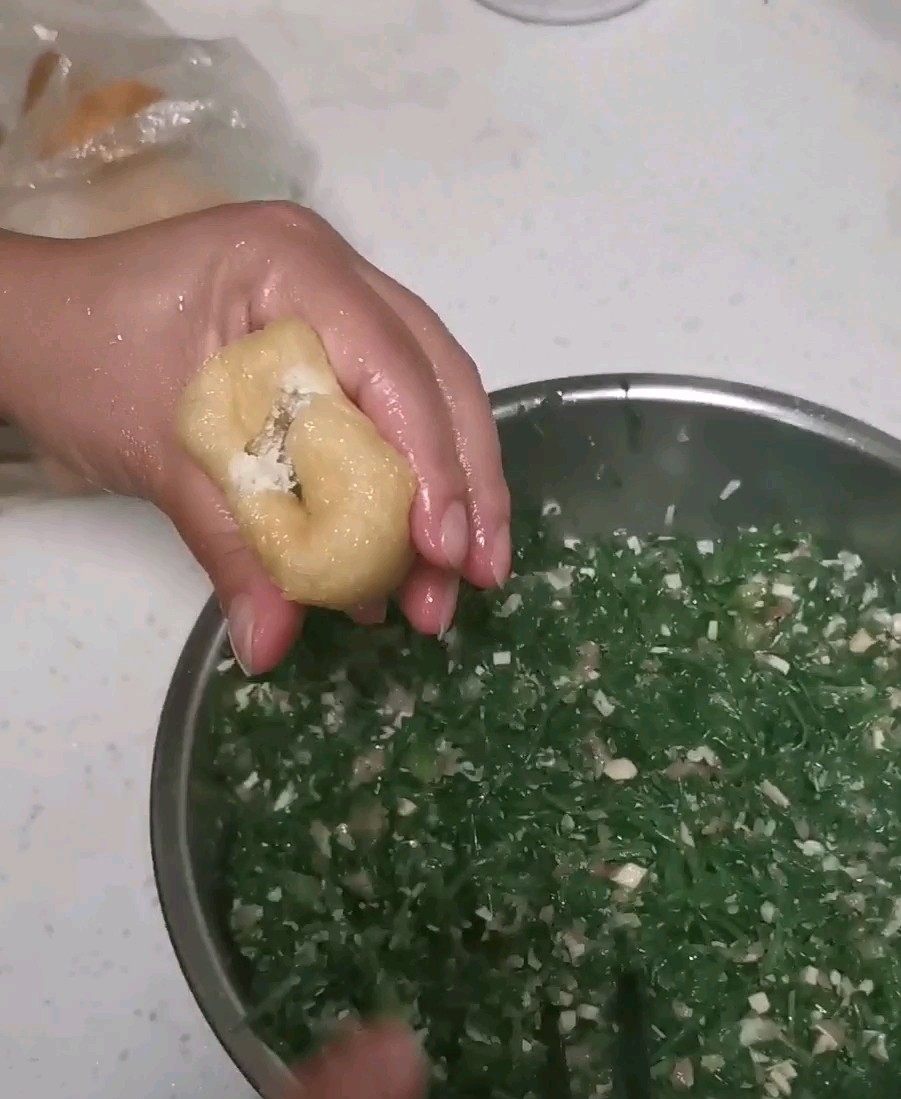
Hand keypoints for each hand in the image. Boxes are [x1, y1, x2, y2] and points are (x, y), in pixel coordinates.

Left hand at [0, 203, 509, 671]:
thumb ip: (231, 546)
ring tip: (445, 587)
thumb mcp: (159, 454)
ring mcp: (339, 309)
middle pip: (438, 379)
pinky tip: (403, 557)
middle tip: (473, 577)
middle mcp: (334, 275)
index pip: (393, 365)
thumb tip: (272, 645)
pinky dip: (404, 489)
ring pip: (431, 399)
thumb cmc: (81, 359)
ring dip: (450, 495)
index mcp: (291, 267)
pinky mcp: (330, 351)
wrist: (33, 331)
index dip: (431, 460)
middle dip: (465, 486)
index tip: (441, 549)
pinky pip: (390, 416)